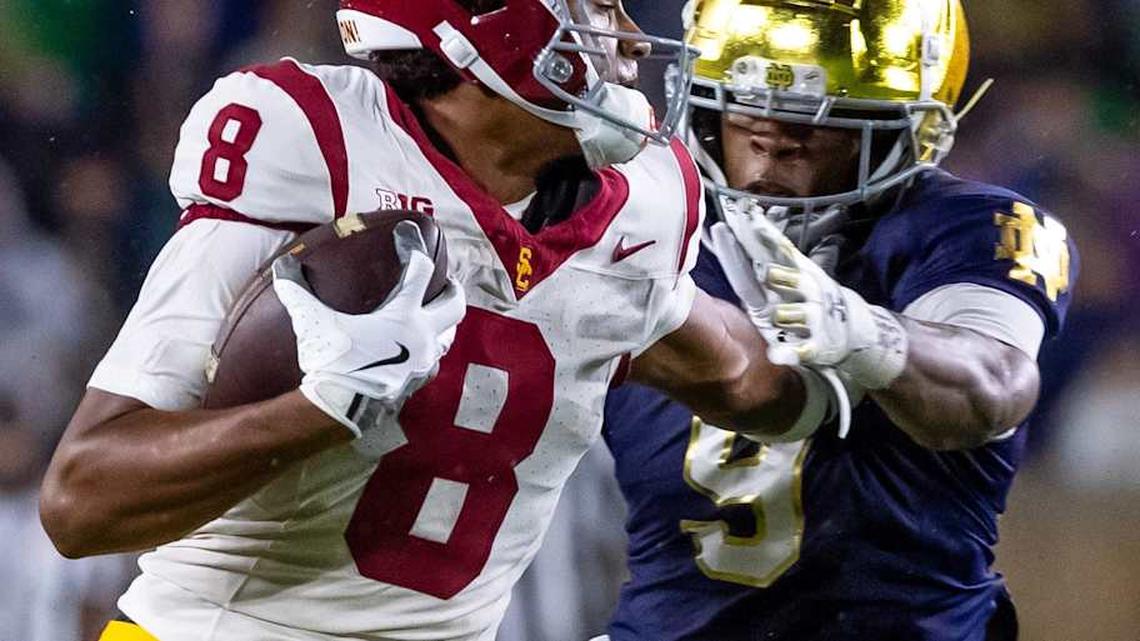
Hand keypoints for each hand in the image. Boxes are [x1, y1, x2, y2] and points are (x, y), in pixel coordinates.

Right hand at [272, 221, 465, 436]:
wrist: (340, 408)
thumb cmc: (331, 362)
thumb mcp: (312, 322)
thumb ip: (297, 290)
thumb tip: (283, 263)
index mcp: (404, 314)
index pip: (420, 269)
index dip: (413, 245)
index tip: (408, 232)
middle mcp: (423, 335)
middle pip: (455, 304)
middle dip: (452, 288)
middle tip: (445, 280)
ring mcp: (424, 361)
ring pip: (448, 335)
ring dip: (443, 321)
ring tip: (432, 312)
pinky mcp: (419, 381)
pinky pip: (434, 361)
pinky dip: (429, 349)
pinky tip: (416, 348)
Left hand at [718, 203, 907, 390]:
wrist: (853, 330)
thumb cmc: (812, 298)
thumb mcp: (799, 273)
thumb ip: (774, 253)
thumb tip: (751, 220)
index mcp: (801, 273)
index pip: (778, 250)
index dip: (764, 235)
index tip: (749, 216)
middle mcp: (808, 292)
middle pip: (784, 278)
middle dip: (774, 275)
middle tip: (767, 274)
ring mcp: (813, 319)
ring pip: (783, 314)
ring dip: (778, 317)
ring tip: (782, 320)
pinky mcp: (815, 346)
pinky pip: (798, 350)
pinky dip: (787, 353)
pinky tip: (775, 355)